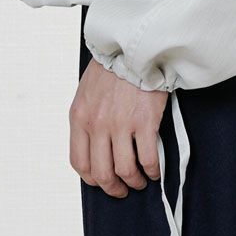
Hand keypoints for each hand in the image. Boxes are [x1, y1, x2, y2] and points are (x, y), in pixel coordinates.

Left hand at [69, 58, 167, 196]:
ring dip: (134, 181)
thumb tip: (93, 143)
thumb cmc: (114, 66)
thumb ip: (88, 117)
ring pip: (125, 170)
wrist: (134, 45)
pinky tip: (155, 170)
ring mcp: (121, 125)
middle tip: (122, 189)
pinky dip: (152, 171)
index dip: (92, 178)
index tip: (102, 181)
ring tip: (141, 180)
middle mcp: (97, 125)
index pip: (79, 162)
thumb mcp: (87, 91)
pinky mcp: (145, 122)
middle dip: (113, 187)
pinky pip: (148, 159)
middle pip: (102, 172)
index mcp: (80, 117)